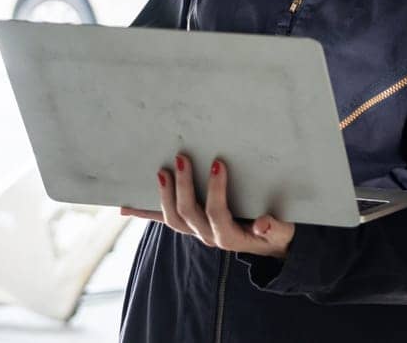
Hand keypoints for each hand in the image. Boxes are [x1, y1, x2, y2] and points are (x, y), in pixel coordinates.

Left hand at [120, 155, 294, 258]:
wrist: (270, 247)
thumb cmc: (277, 234)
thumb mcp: (282, 232)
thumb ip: (275, 229)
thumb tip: (263, 224)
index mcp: (230, 237)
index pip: (217, 214)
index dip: (215, 191)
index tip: (217, 164)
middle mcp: (209, 236)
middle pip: (188, 214)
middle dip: (183, 186)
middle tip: (182, 158)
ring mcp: (197, 232)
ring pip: (173, 219)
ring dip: (163, 196)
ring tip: (161, 171)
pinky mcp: (190, 226)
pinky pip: (164, 221)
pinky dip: (145, 213)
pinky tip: (125, 207)